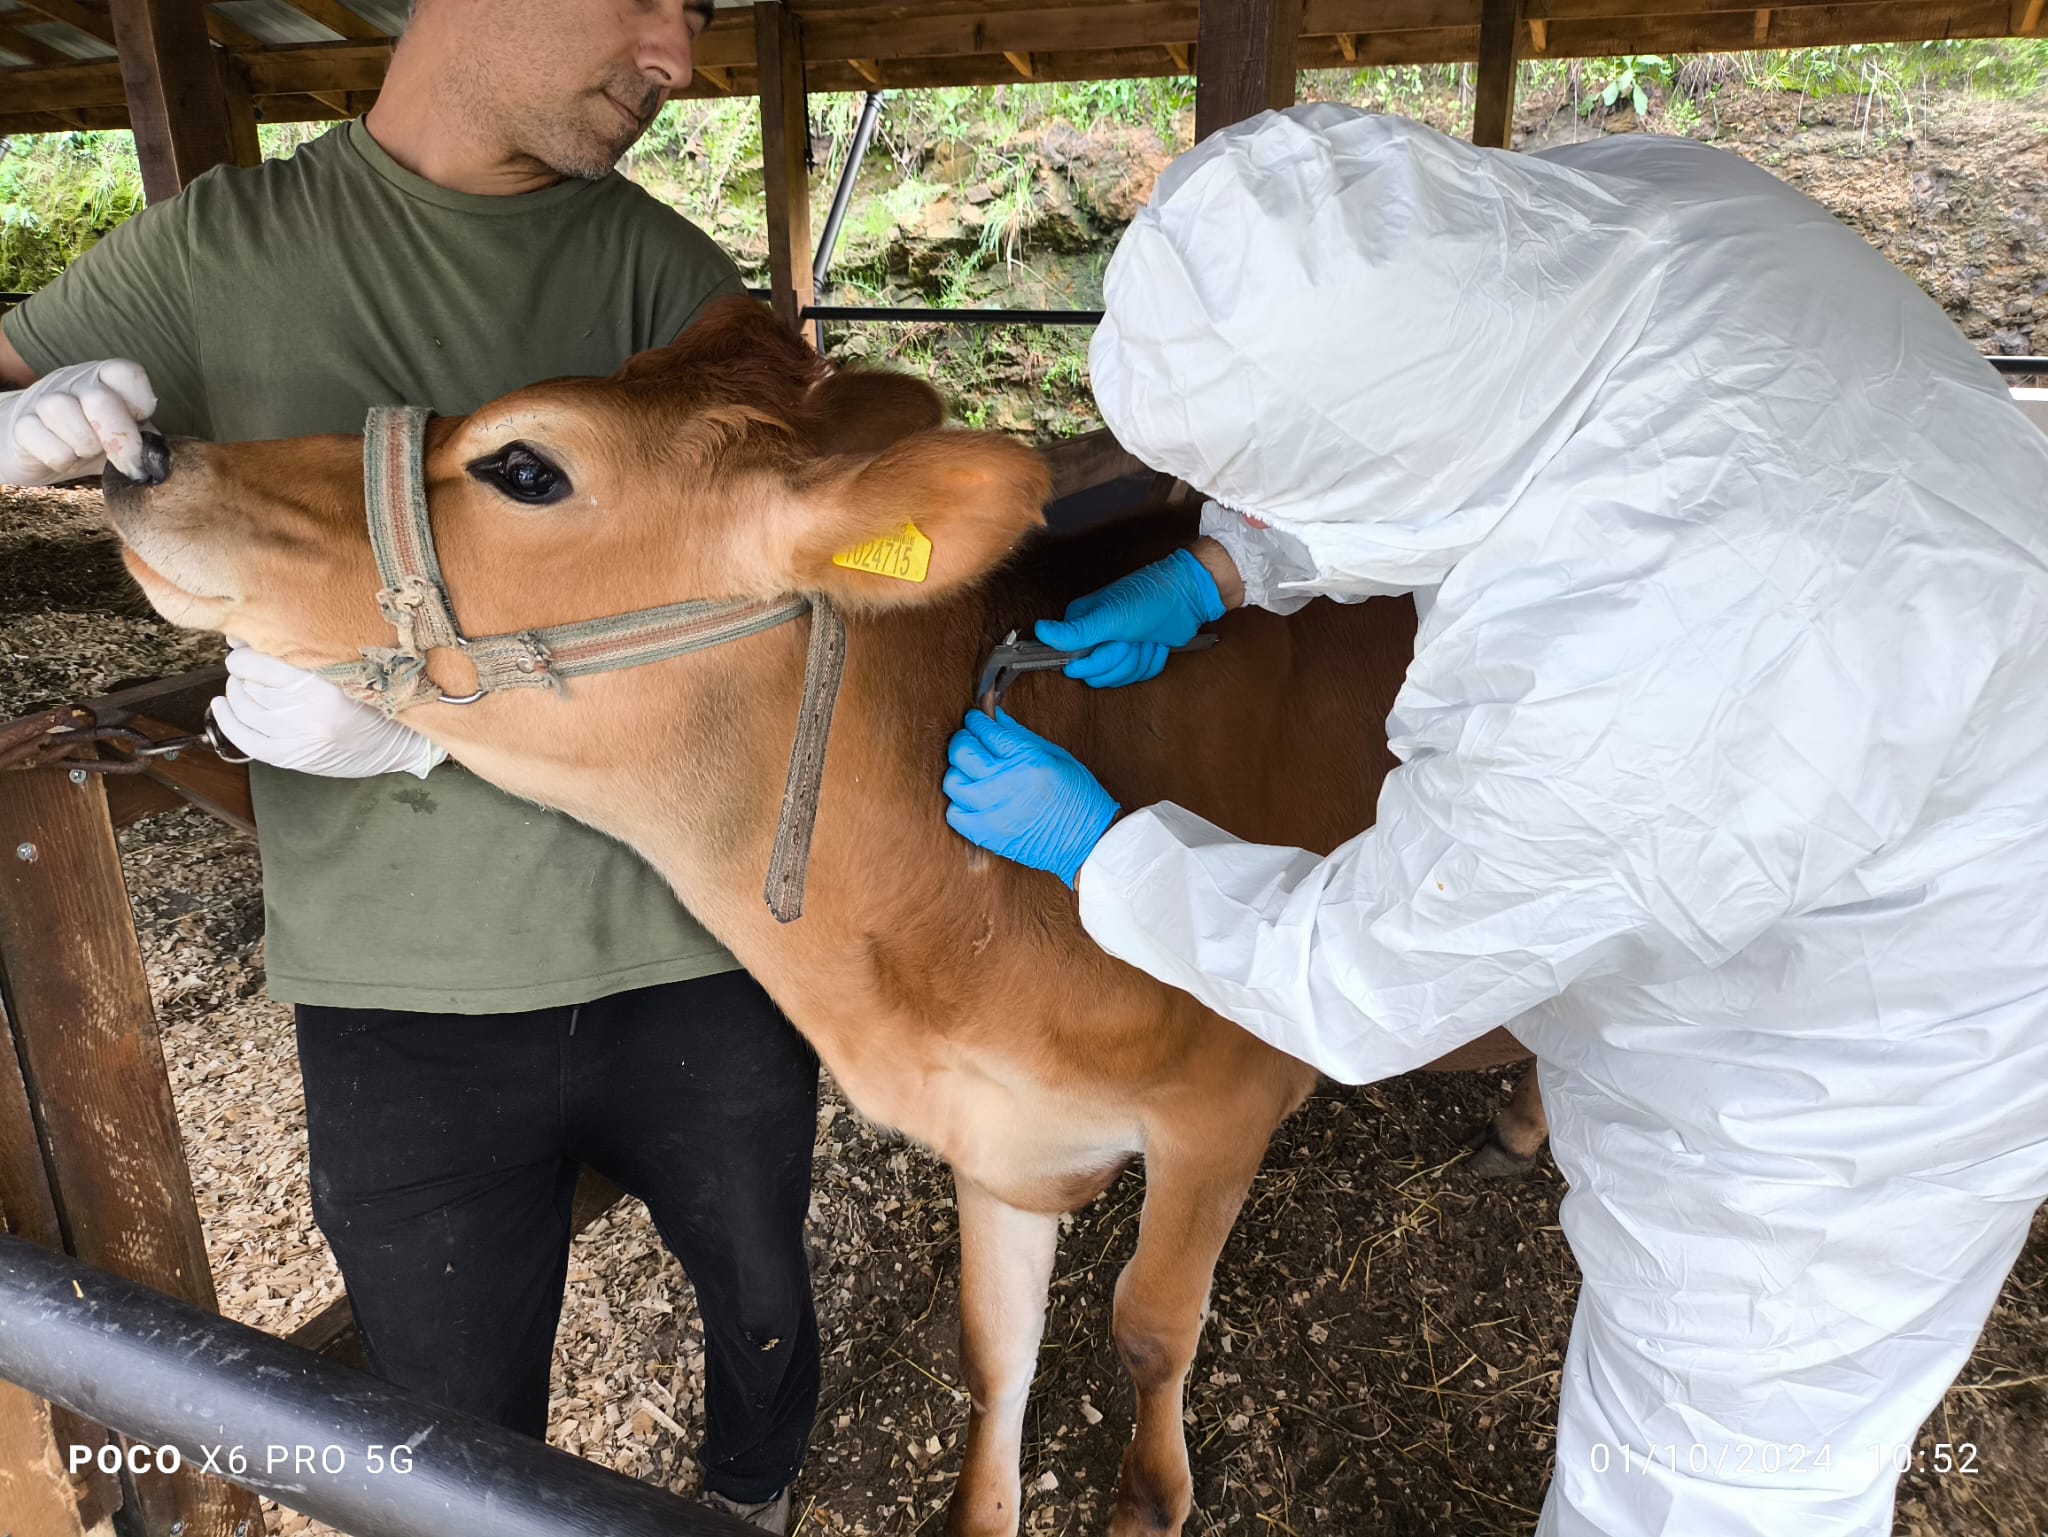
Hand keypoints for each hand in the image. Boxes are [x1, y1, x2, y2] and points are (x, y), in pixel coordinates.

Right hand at [0, 359, 157, 484]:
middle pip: (100, 400)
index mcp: (105, 378)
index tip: (142, 429)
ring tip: (84, 453)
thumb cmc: (91, 438)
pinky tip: (63, 459)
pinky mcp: (20, 424)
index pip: (128, 372)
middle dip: (119, 440)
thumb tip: (163, 462)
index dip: (140, 404)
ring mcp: (43, 399)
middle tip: (126, 464)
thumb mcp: (124, 434)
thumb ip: (146, 439)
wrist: (36, 444)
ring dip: (83, 445)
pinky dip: (59, 458)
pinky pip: (40, 439)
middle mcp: (74, 381)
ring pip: (63, 412)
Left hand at [213, 644, 446, 778]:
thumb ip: (296, 650)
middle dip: (242, 670)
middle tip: (250, 665)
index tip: (250, 647)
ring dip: (236, 692)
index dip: (246, 651)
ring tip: (244, 684)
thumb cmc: (374, 698)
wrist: (398, 742)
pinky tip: (222, 706)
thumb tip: (241, 635)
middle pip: (248, 682)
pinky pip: (244, 738)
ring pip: (243, 706)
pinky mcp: (291, 756)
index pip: (259, 660)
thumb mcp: (343, 665)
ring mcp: (298, 736)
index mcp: (324, 682)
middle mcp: (309, 710)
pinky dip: (227, 720)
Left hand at [944, 709, 1118, 886]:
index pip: (986, 730)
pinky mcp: (989, 834)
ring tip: (972, 772)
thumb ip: (1020, 735)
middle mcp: (1007, 783)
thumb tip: (995, 716)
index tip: (976, 720)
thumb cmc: (1078, 796)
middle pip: (962, 752)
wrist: (1088, 840)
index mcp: (1027, 759)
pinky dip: (959, 804)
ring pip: (953, 782)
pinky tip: (973, 799)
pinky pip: (955, 814)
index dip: (976, 721)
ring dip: (959, 772)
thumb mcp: (1056, 755)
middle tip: (970, 740)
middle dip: (963, 740)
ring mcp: (995, 811)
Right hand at [1034, 546, 1225, 687]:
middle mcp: (1094, 637)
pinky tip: (1156, 642)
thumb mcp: (1111, 617)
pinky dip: (1151, 661)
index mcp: (1080, 623)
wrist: (1189, 596)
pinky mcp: (1135, 656)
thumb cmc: (1150, 598)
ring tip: (1147, 637)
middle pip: (1097, 674)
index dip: (1098, 659)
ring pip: (1119, 677)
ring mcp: (1115, 648)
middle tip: (1133, 637)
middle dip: (1122, 659)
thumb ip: (1076, 631)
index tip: (1114, 643)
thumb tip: (1040, 632)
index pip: (1073, 661)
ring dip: (1140, 659)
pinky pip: (1137, 676)